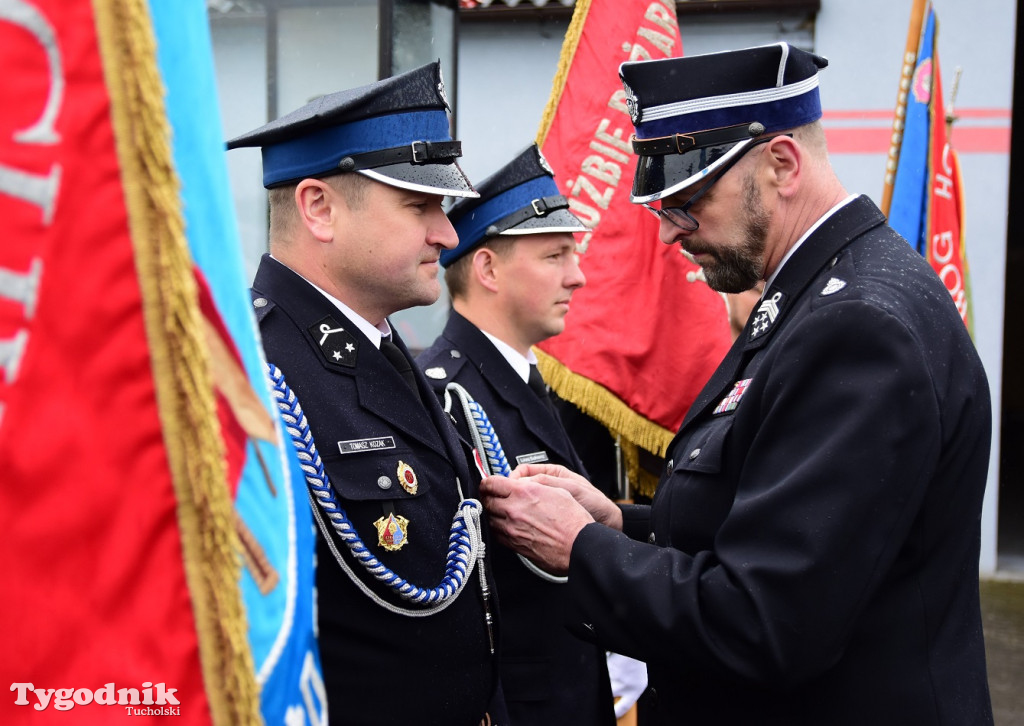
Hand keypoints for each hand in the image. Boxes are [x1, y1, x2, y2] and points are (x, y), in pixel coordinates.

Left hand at [480, 473, 594, 574]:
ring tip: (499, 511)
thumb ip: (535, 485)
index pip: (492, 483)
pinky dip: (498, 529)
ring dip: (492, 514)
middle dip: (487, 497)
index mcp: (524, 492)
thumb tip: (523, 484)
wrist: (578, 546)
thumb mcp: (558, 490)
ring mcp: (511, 529)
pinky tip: (506, 526)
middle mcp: (513, 510)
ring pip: (490, 518)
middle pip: (487, 501)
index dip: (487, 482)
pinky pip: (496, 534)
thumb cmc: (573, 520)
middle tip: (491, 496)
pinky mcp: (513, 544)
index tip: (487, 483)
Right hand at [509, 463, 622, 530]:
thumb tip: (523, 482)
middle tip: (507, 502)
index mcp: (552, 474)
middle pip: (520, 487)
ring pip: (523, 502)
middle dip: (512, 493)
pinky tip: (524, 523)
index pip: (524, 471)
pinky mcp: (547, 518)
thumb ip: (548, 484)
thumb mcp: (572, 489)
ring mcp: (546, 503)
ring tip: (515, 513)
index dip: (514, 478)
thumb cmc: (595, 504)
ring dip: (517, 507)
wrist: (608, 524)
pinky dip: (524, 519)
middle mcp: (547, 487)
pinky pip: (530, 516)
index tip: (509, 487)